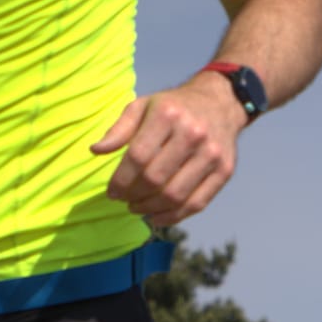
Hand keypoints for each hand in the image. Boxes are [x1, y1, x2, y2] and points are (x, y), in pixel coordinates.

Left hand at [91, 73, 247, 227]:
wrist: (219, 104)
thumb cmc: (173, 107)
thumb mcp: (142, 107)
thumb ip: (119, 129)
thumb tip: (96, 151)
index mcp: (167, 115)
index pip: (138, 157)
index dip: (121, 179)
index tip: (111, 192)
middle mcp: (192, 134)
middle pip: (156, 178)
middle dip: (134, 195)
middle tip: (123, 201)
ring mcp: (212, 155)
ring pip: (176, 195)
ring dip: (151, 208)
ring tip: (138, 208)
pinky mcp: (225, 171)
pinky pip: (198, 203)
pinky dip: (175, 216)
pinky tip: (157, 217)